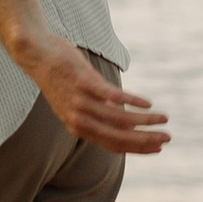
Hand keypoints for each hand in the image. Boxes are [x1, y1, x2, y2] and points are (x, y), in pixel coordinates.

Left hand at [17, 36, 170, 156]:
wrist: (35, 52)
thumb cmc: (59, 76)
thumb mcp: (76, 99)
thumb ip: (97, 111)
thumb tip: (122, 116)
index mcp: (78, 127)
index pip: (113, 145)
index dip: (137, 149)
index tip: (158, 148)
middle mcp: (78, 119)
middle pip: (118, 137)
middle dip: (146, 140)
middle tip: (168, 138)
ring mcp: (80, 101)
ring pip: (119, 118)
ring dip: (145, 120)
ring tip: (163, 118)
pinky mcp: (83, 82)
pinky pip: (113, 96)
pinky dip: (132, 101)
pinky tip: (148, 103)